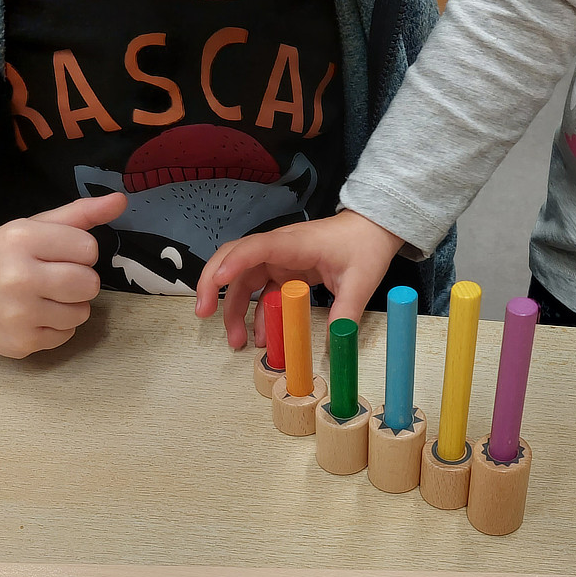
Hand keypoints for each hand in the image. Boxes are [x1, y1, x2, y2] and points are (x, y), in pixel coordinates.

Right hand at [0, 192, 127, 357]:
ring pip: (82, 313)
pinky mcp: (20, 343)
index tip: (59, 254)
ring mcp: (18, 315)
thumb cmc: (4, 254)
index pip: (89, 248)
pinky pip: (66, 335)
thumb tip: (121, 200)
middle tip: (55, 277)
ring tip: (43, 297)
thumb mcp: (36, 226)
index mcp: (22, 240)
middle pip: (89, 284)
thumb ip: (81, 213)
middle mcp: (18, 278)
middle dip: (80, 280)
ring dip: (70, 305)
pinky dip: (57, 326)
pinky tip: (34, 315)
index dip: (80, 251)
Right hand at [194, 210, 402, 349]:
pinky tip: (259, 337)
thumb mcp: (360, 282)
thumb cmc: (365, 247)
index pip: (256, 248)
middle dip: (212, 284)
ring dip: (234, 309)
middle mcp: (279, 249)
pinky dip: (256, 313)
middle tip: (203, 313)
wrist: (372, 230)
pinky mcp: (284, 271)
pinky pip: (262, 292)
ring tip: (236, 341)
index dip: (233, 263)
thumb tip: (333, 346)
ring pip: (244, 281)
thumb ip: (345, 313)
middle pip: (234, 260)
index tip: (216, 282)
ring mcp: (279, 260)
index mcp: (295, 244)